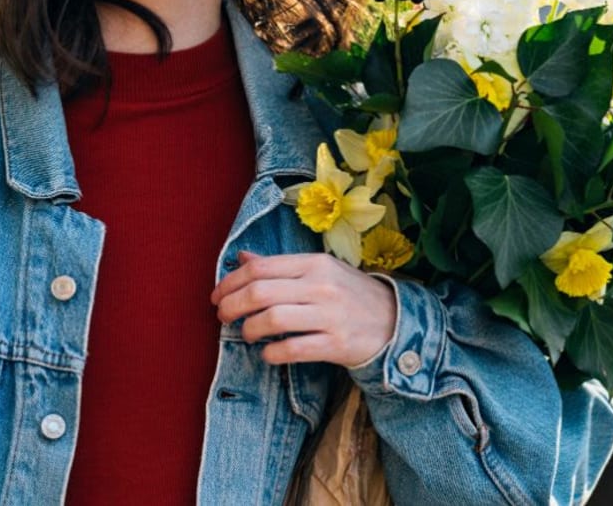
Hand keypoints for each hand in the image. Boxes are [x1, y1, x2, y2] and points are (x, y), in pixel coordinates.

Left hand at [210, 249, 396, 367]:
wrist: (395, 321)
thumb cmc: (349, 294)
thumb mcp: (319, 271)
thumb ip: (279, 266)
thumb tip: (242, 259)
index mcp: (314, 263)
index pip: (260, 268)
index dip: (230, 282)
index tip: (217, 296)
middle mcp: (321, 286)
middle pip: (260, 293)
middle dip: (231, 306)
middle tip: (222, 317)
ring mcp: (330, 315)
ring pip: (273, 320)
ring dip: (249, 330)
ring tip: (246, 334)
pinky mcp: (336, 344)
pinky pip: (293, 349)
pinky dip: (272, 353)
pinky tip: (268, 353)